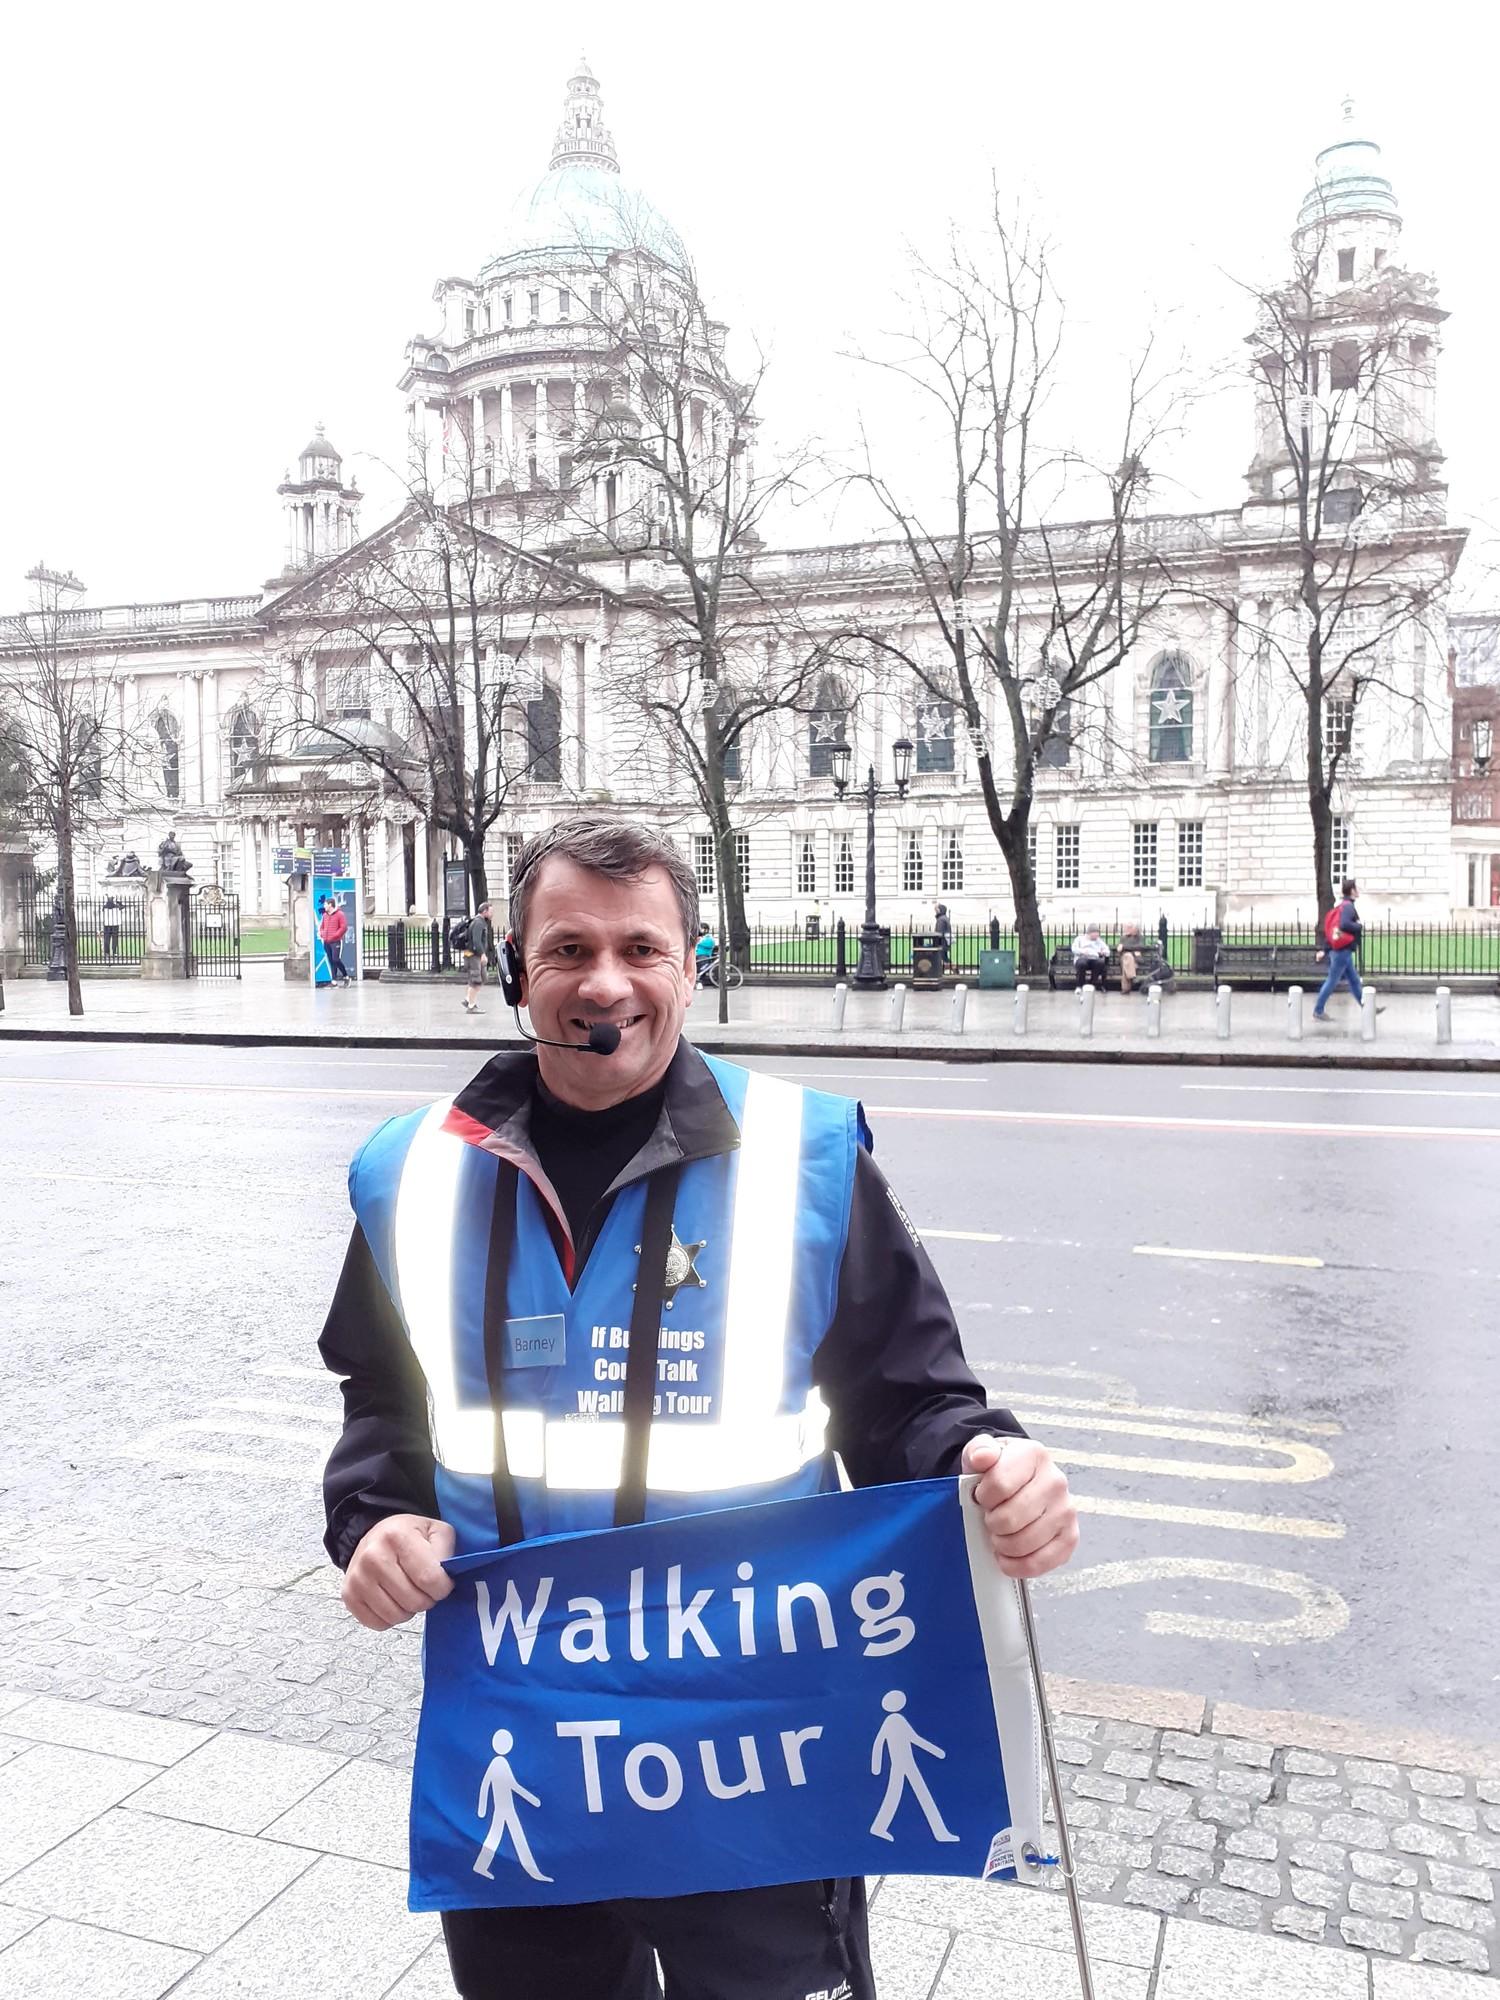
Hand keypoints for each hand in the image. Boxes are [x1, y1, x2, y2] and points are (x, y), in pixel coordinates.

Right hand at [342, 1514, 456, 1630]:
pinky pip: (378, 1624)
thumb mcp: (436, 1531)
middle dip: (427, 1599)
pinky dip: (391, 1618)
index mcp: (397, 1536)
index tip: (442, 1583)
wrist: (378, 1535)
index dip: (443, 1588)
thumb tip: (446, 1577)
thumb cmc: (410, 1535)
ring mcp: (358, 1577)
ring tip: (409, 1591)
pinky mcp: (349, 1596)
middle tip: (425, 1587)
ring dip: (409, 1610)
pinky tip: (393, 1599)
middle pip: (414, 1601)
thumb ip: (447, 1552)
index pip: (429, 1579)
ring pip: (396, 1616)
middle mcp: (373, 1556)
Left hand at [961, 1436, 1079, 1579]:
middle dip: (992, 1523)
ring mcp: (1066, 1511)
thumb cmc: (1000, 1470)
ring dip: (1003, 1545)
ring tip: (1000, 1534)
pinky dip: (1018, 1565)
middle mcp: (1055, 1481)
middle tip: (991, 1518)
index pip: (999, 1484)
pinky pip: (1040, 1562)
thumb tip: (982, 1457)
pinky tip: (1009, 1555)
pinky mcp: (1070, 1537)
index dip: (982, 1497)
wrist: (1020, 1481)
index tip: (982, 1497)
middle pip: (1010, 1518)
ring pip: (1024, 1543)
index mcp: (1033, 1455)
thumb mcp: (982, 1452)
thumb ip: (978, 1450)